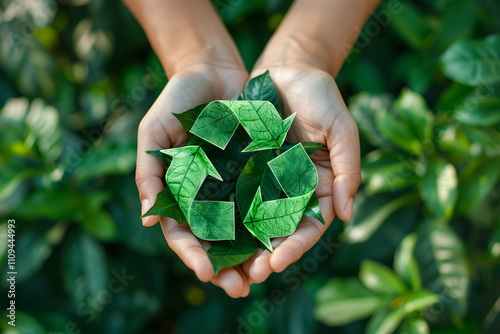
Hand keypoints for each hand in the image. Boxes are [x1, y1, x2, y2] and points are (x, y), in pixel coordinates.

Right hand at [136, 63, 252, 296]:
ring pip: (245, 226)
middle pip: (216, 239)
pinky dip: (274, 219)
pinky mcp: (259, 170)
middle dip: (227, 266)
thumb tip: (150, 217)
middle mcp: (209, 194)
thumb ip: (149, 172)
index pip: (183, 232)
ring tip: (265, 274)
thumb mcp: (154, 132)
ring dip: (253, 253)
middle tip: (239, 289)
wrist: (212, 70)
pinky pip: (268, 197)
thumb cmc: (176, 101)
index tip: (206, 273)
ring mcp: (234, 184)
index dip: (193, 254)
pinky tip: (285, 238)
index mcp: (180, 191)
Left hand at [241, 63, 360, 283]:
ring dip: (242, 243)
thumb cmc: (321, 96)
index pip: (309, 225)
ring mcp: (264, 179)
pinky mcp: (241, 166)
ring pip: (252, 218)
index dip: (295, 246)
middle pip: (279, 230)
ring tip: (226, 265)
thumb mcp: (341, 129)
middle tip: (249, 276)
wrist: (288, 68)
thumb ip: (348, 170)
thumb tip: (345, 214)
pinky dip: (222, 211)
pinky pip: (231, 192)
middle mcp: (290, 189)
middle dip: (265, 254)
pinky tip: (208, 229)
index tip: (278, 262)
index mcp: (317, 186)